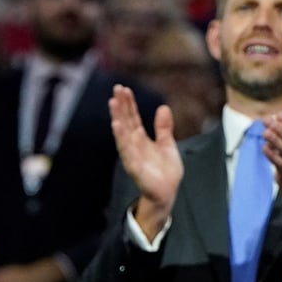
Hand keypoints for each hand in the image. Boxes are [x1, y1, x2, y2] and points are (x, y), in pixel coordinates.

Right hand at [109, 84, 181, 238]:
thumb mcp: (167, 145)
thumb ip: (163, 127)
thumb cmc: (165, 171)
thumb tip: (163, 107)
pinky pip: (126, 150)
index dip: (129, 103)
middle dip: (121, 105)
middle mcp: (133, 144)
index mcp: (141, 138)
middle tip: (116, 89)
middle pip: (126, 121)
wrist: (167, 192)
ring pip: (123, 133)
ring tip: (113, 103)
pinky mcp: (134, 166)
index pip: (133, 117)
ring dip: (117, 117)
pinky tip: (117, 125)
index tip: (124, 89)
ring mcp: (132, 154)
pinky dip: (121, 137)